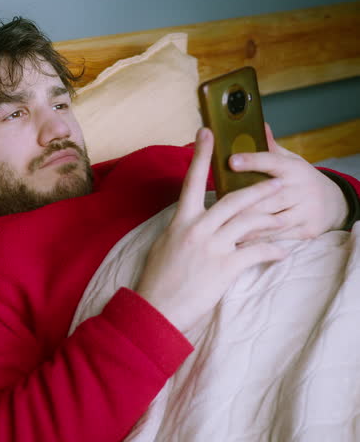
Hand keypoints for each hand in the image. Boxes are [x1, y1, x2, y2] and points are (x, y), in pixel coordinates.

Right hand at [135, 128, 287, 332]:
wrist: (156, 307)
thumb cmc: (157, 279)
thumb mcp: (164, 246)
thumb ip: (181, 229)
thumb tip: (190, 220)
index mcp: (180, 221)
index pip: (191, 181)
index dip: (200, 156)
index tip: (206, 134)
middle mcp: (197, 229)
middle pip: (233, 200)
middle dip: (259, 188)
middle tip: (278, 179)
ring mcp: (212, 247)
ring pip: (249, 222)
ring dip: (271, 217)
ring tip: (285, 214)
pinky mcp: (224, 268)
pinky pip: (256, 252)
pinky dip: (273, 250)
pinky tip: (282, 251)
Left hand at [229, 123, 348, 241]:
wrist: (334, 203)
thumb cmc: (300, 180)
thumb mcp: (290, 161)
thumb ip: (271, 149)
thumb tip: (259, 126)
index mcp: (293, 169)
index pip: (272, 162)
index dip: (252, 161)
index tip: (231, 160)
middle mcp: (301, 189)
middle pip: (268, 195)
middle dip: (243, 200)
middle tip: (217, 204)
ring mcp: (305, 210)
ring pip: (272, 218)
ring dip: (246, 223)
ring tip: (222, 225)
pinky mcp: (306, 229)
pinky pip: (278, 236)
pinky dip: (257, 238)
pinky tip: (238, 241)